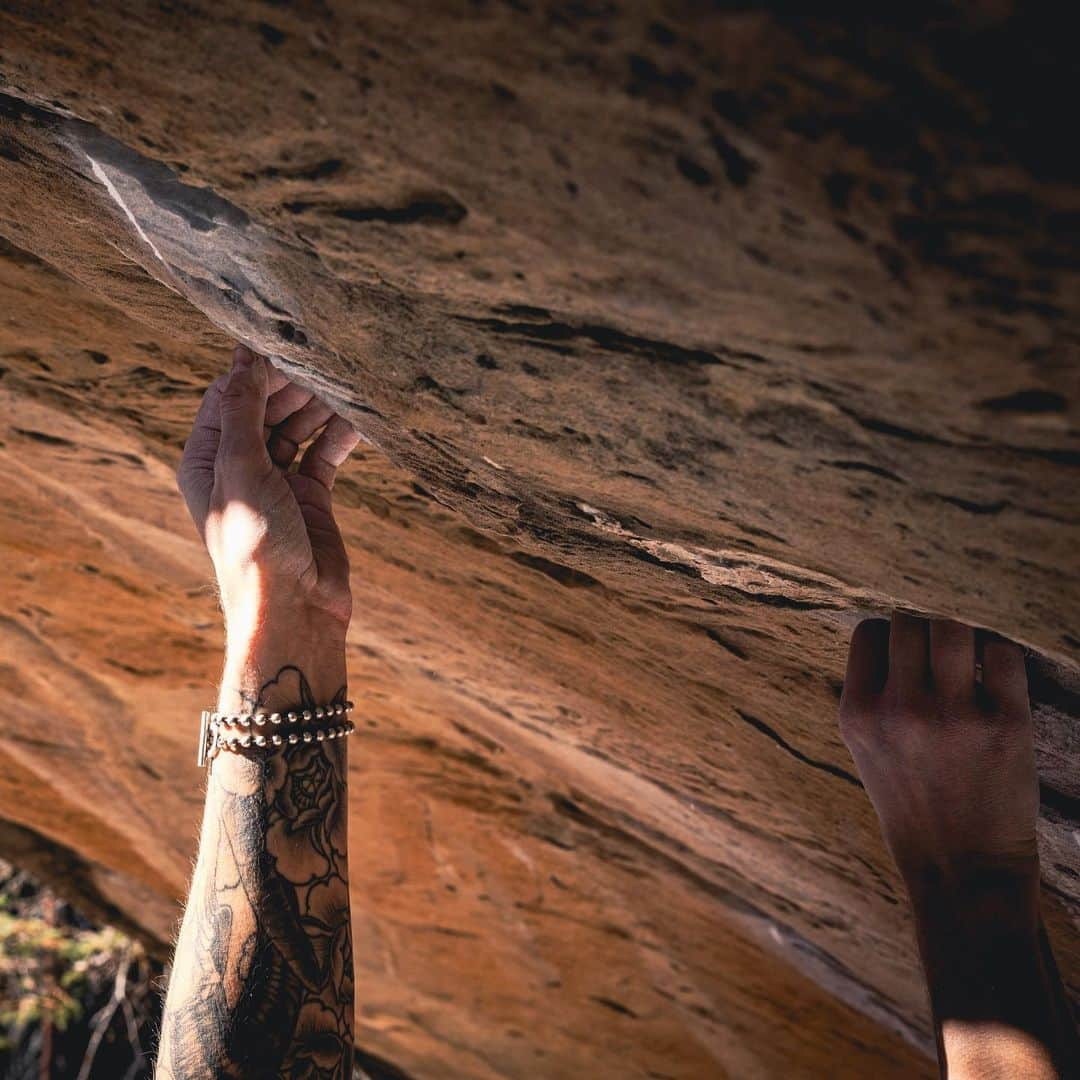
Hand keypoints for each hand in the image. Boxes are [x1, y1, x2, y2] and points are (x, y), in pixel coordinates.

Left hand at [177, 345, 359, 709]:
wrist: (295, 611)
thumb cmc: (256, 546)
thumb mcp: (242, 469)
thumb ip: (243, 410)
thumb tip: (244, 357)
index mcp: (208, 459)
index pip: (229, 397)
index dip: (254, 369)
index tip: (284, 341)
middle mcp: (240, 467)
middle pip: (266, 408)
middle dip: (293, 385)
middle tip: (323, 358)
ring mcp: (278, 482)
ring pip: (298, 428)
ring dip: (320, 406)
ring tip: (345, 379)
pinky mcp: (312, 497)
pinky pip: (325, 453)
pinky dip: (340, 435)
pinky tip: (360, 416)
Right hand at [839, 613, 1039, 904]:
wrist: (962, 868)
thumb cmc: (914, 803)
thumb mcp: (866, 749)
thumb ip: (873, 694)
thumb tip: (897, 631)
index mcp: (858, 713)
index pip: (868, 632)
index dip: (890, 635)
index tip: (907, 654)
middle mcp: (899, 710)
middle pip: (908, 623)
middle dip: (925, 632)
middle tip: (941, 657)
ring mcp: (952, 716)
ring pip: (952, 629)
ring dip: (962, 636)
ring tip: (969, 659)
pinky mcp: (1005, 724)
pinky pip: (1003, 654)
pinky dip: (1000, 655)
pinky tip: (997, 677)